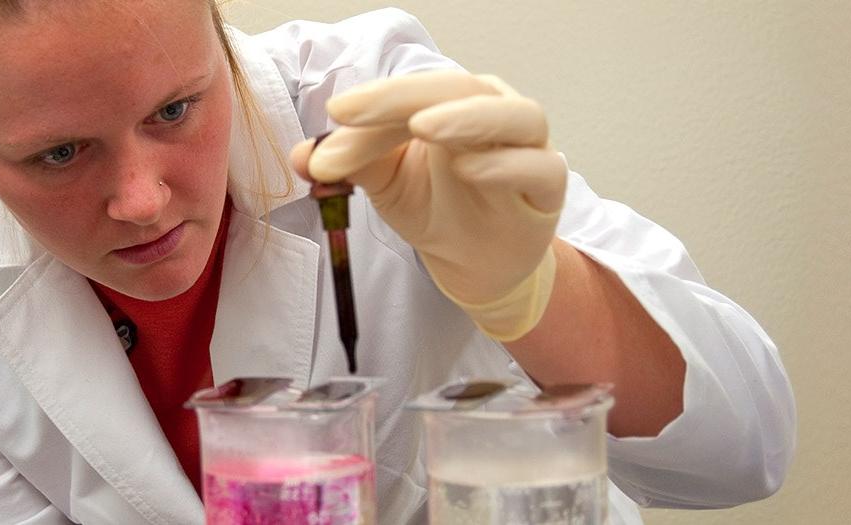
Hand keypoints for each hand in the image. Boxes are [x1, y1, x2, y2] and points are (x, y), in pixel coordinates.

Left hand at [291, 70, 566, 340]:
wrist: (476, 263)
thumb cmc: (436, 207)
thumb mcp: (384, 184)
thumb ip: (349, 163)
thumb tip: (301, 156)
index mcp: (454, 101)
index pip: (414, 91)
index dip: (375, 100)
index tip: (335, 113)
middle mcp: (496, 112)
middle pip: (458, 90)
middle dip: (403, 100)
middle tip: (356, 113)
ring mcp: (529, 147)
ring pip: (513, 116)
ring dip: (466, 118)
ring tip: (421, 126)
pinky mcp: (549, 188)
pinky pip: (538, 167)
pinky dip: (505, 165)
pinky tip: (468, 169)